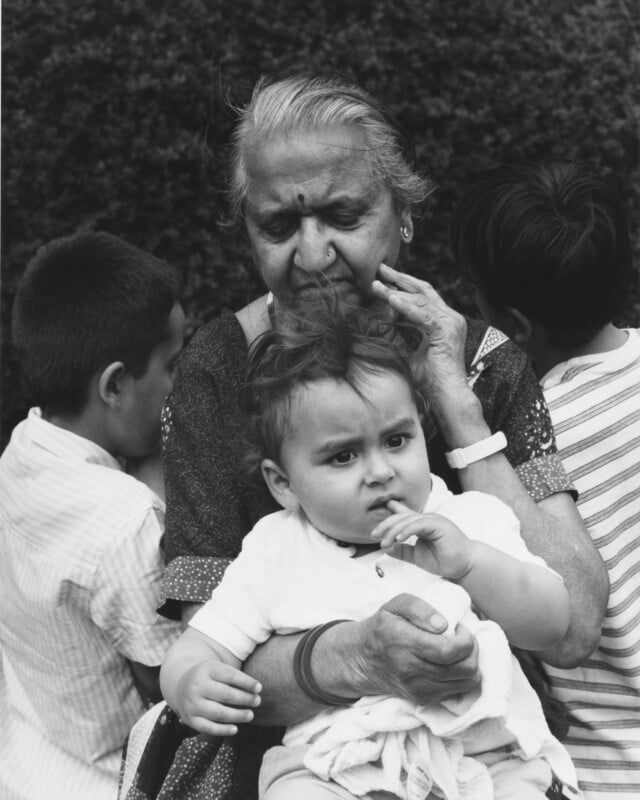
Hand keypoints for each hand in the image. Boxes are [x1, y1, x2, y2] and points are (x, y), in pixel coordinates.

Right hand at [172, 660, 261, 736]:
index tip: (259, 688)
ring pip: (218, 713)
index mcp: (206, 669)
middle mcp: (197, 686)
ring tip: (250, 715)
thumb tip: (255, 691)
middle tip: (257, 701)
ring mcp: (192, 704)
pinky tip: (235, 729)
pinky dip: (223, 730)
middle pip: (225, 694)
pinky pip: (208, 727)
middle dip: (244, 699)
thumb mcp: (217, 669)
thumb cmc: (208, 677)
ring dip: (237, 715)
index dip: (246, 682)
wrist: (180, 684)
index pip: (230, 676)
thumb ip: (234, 678)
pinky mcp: (189, 719)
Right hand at [351, 593, 479, 703]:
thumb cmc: (383, 627)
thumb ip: (419, 608)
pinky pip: (458, 691)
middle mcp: (412, 670)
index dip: (465, 638)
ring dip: (470, 663)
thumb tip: (444, 625)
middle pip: (465, 668)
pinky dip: (462, 677)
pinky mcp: (424, 700)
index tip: (458, 628)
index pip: (450, 650)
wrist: (363, 660)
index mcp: (404, 643)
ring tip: (457, 650)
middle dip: (472, 650)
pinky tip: (450, 663)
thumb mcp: (395, 605)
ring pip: (467, 682)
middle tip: (461, 638)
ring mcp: (419, 689)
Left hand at [371, 263, 468, 401]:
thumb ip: (398, 337)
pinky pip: (423, 315)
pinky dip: (405, 307)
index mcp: (444, 320)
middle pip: (424, 290)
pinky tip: (390, 300)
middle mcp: (450, 317)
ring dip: (396, 292)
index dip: (404, 284)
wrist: (448, 395)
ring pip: (421, 300)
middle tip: (380, 269)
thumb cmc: (429, 379)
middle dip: (400, 278)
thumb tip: (377, 326)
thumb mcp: (409, 352)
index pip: (423, 295)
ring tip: (376, 285)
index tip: (384, 278)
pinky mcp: (446, 331)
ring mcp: (451, 322)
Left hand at [371, 502, 473, 580]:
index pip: (402, 517)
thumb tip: (386, 547)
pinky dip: (407, 530)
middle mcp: (426, 519)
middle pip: (401, 517)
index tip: (375, 523)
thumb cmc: (444, 561)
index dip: (388, 517)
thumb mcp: (417, 557)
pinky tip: (399, 538)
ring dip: (394, 530)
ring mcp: (433, 520)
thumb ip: (402, 551)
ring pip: (408, 520)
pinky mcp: (439, 524)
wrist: (465, 567)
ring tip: (384, 541)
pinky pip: (419, 524)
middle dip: (386, 525)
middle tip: (374, 535)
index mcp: (421, 525)